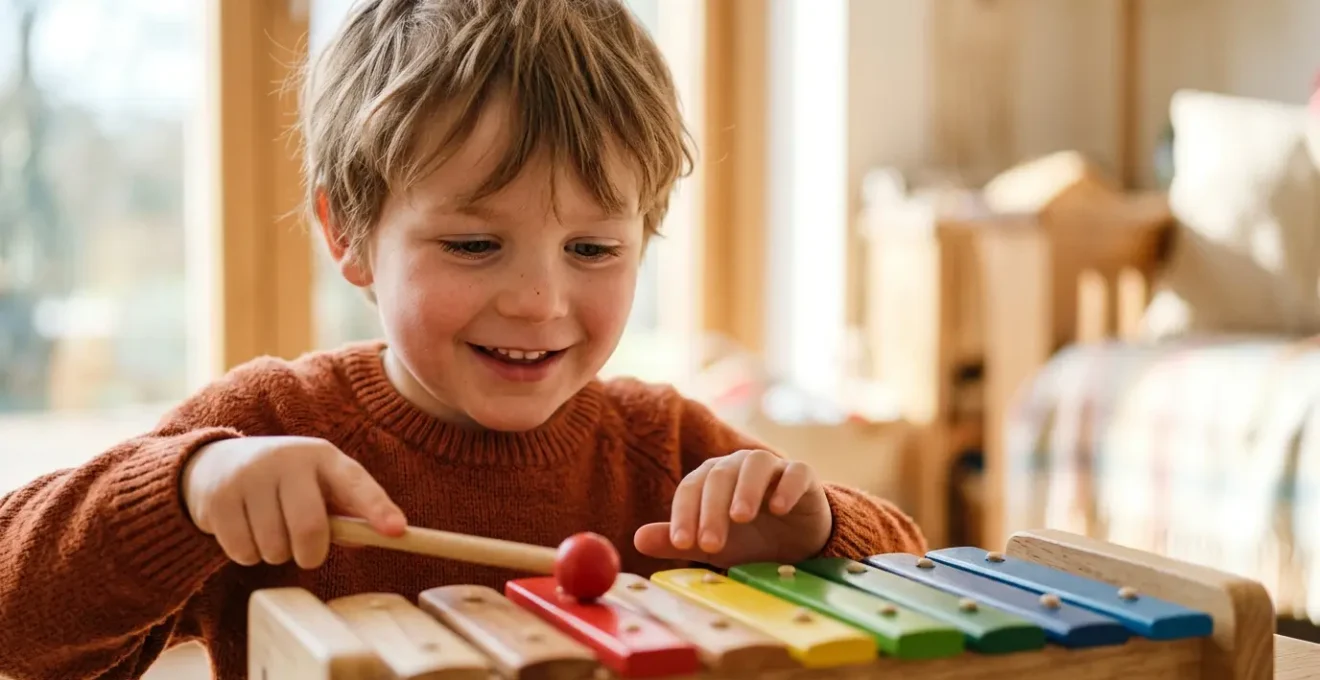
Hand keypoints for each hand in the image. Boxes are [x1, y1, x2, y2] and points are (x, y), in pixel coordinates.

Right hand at [181, 436, 405, 568]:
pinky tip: (245, 532)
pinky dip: (248, 555)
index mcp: (322, 456)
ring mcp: (250, 476)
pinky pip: (243, 553)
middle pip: (310, 528)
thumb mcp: (319, 486)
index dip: (377, 509)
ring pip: (274, 547)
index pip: (356, 483)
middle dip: (311, 555)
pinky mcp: (218, 499)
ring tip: (269, 532)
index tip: (397, 531)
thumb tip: (384, 536)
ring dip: (276, 555)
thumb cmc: (285, 484)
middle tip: (306, 553)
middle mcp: (287, 459)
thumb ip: (349, 512)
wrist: (215, 463)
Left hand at [633, 449, 831, 567]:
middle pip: (719, 477)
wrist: (796, 544)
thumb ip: (676, 541)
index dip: (684, 515)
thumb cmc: (748, 540)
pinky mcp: (802, 475)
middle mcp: (737, 466)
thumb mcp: (711, 545)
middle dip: (712, 511)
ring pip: (755, 465)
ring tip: (740, 517)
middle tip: (711, 544)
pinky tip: (779, 508)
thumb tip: (637, 539)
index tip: (681, 544)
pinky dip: (786, 486)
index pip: (690, 489)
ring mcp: (772, 467)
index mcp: (710, 478)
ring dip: (745, 489)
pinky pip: (795, 472)